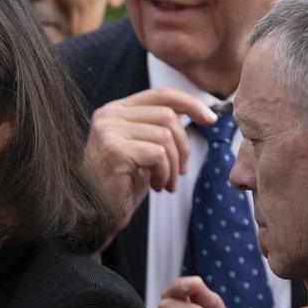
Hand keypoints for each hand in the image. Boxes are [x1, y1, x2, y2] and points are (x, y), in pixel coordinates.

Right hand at [85, 87, 216, 231]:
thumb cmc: (121, 183)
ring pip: (165, 136)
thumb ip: (158, 126)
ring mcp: (109, 131)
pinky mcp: (115, 150)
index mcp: (115, 110)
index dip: (190, 103)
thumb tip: (195, 111)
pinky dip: (165, 173)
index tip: (211, 119)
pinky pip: (158, 154)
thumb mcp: (142, 148)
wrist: (96, 213)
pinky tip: (157, 186)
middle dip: (184, 146)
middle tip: (181, 171)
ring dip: (175, 164)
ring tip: (167, 182)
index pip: (161, 95)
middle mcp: (109, 116)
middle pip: (167, 115)